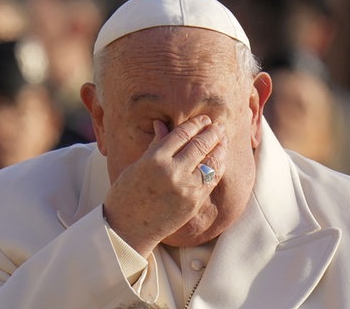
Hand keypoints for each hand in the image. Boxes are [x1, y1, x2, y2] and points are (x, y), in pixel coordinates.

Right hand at [103, 115, 226, 256]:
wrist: (127, 228)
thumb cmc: (126, 194)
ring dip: (220, 147)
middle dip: (212, 132)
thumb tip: (162, 123)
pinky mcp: (194, 203)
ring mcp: (186, 188)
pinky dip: (218, 166)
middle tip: (218, 126)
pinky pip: (212, 180)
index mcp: (155, 159)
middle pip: (200, 145)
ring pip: (211, 161)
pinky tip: (220, 159)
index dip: (196, 124)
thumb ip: (156, 145)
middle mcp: (173, 172)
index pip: (182, 134)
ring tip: (223, 139)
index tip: (203, 119)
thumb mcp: (137, 165)